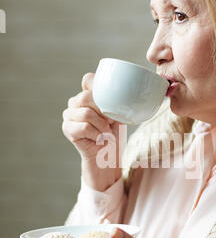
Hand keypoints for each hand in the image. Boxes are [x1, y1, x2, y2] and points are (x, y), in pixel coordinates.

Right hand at [62, 73, 122, 190]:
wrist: (107, 158)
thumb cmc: (113, 135)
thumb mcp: (118, 115)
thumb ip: (116, 102)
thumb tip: (126, 93)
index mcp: (87, 95)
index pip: (88, 79)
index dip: (99, 88)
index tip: (111, 102)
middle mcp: (75, 103)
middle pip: (86, 96)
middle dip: (103, 111)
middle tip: (110, 123)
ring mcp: (69, 116)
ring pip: (86, 113)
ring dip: (101, 125)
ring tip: (106, 133)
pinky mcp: (67, 129)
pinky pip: (83, 127)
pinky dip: (95, 134)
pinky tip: (98, 139)